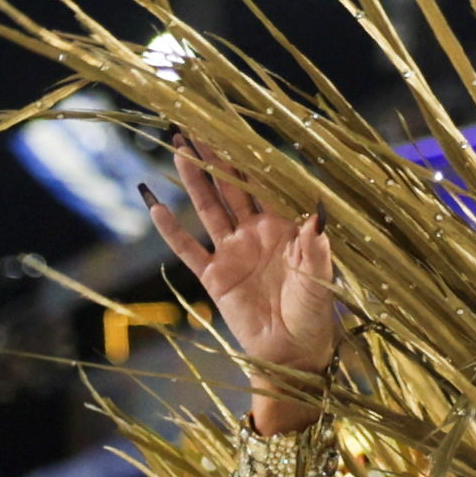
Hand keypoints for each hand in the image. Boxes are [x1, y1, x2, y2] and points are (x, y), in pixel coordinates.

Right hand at [147, 135, 335, 427]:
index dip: (248, 156)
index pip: (262, 183)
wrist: (295, 353)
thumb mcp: (321, 277)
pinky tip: (154, 205)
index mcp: (283, 226)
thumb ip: (316, 246)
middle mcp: (254, 232)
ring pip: (208, 207)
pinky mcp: (215, 277)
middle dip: (214, 155)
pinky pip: (189, 248)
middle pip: (230, 186)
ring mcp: (232, 253)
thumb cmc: (315, 313)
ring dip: (193, 179)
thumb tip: (319, 214)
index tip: (235, 126)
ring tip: (177, 147)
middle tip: (197, 123)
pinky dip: (171, 229)